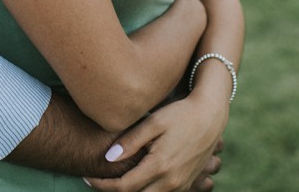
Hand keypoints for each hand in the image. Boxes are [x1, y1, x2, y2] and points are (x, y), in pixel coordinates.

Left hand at [84, 97, 226, 191]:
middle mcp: (171, 181)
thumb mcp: (154, 122)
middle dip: (114, 191)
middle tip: (97, 180)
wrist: (211, 116)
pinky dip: (147, 191)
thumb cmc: (180, 115)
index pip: (124, 187)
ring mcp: (181, 185)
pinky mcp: (187, 183)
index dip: (102, 185)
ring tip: (114, 180)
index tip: (87, 177)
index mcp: (159, 166)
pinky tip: (137, 180)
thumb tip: (108, 158)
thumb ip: (131, 141)